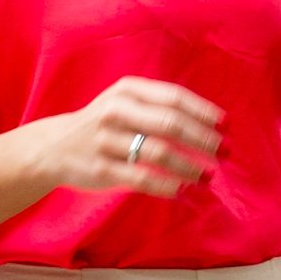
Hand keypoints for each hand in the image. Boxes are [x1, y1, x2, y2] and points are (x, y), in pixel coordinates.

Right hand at [37, 77, 222, 198]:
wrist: (53, 147)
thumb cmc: (103, 124)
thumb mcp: (124, 102)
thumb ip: (159, 107)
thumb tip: (209, 123)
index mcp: (127, 90)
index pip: (174, 98)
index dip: (204, 113)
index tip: (227, 127)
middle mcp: (116, 111)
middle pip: (171, 124)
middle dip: (204, 140)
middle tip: (225, 153)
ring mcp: (107, 140)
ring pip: (159, 152)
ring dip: (190, 166)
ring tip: (208, 176)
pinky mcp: (102, 168)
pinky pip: (142, 178)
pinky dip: (167, 185)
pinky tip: (182, 189)